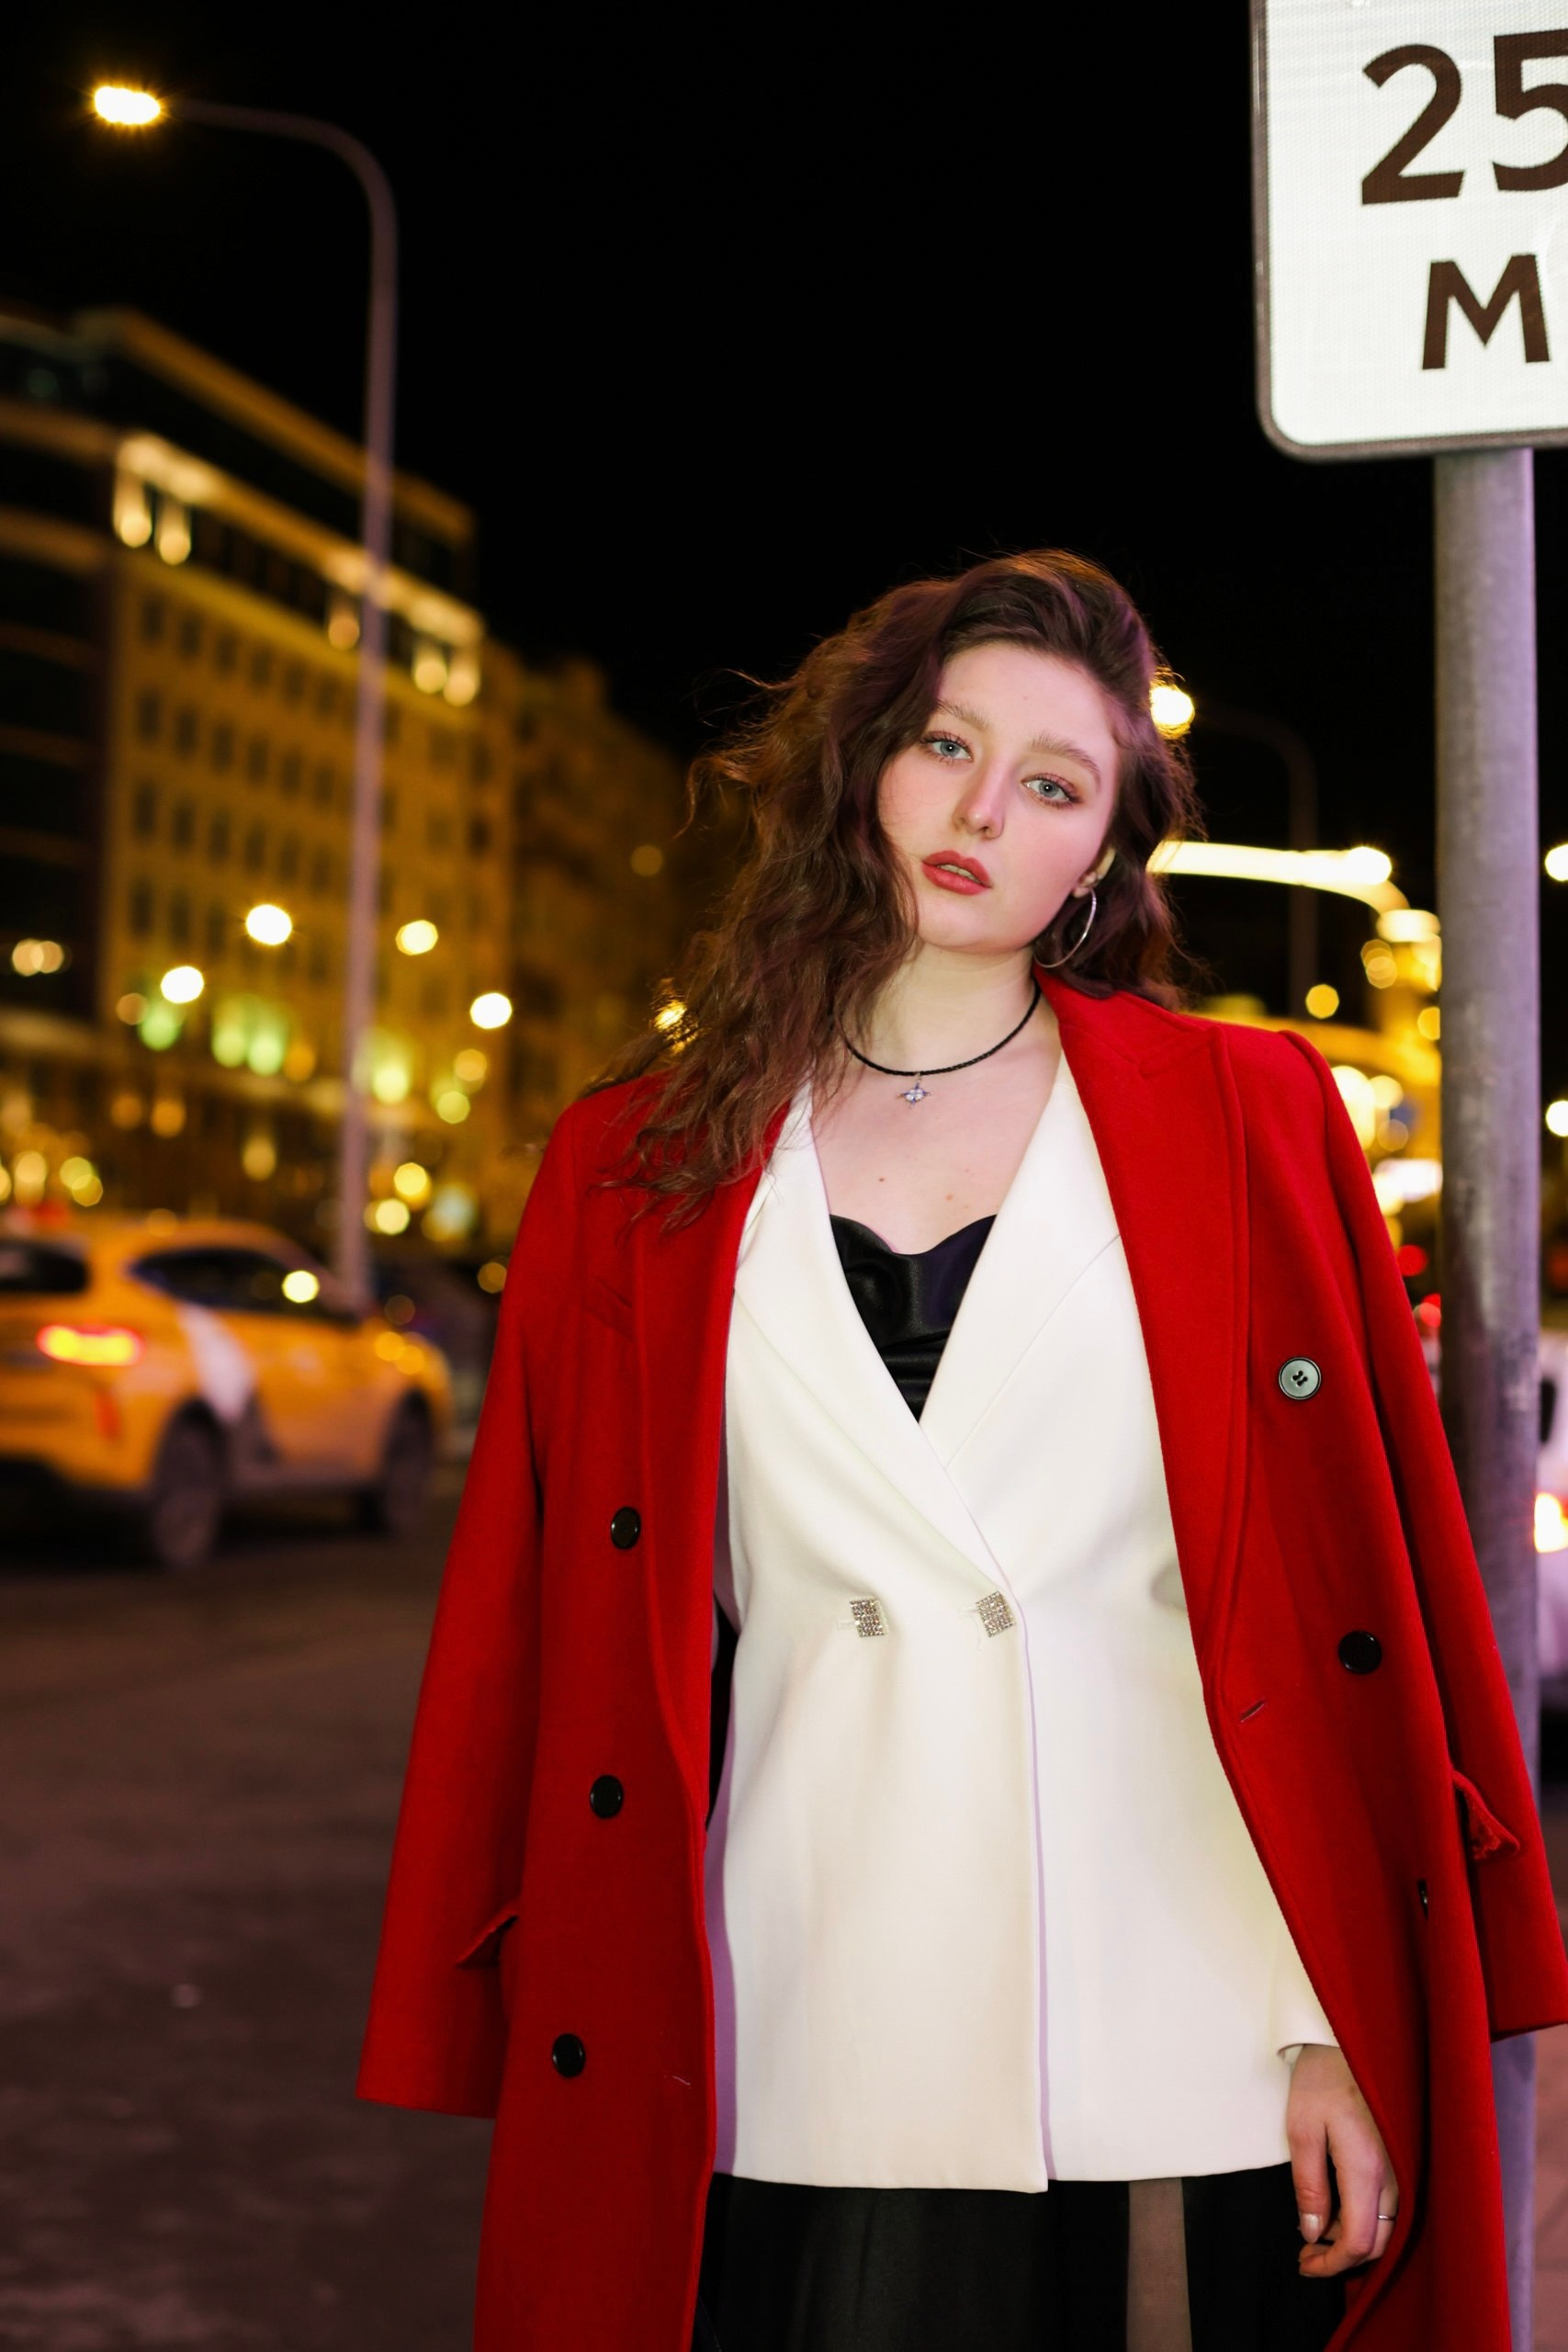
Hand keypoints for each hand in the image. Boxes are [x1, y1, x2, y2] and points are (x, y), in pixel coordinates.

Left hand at [1286, 2043, 1398, 2277]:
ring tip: (1316, 2231)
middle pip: (1378, 2241)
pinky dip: (1366, 2218)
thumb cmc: (1322, 2079)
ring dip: (1353, 2238)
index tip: (1306, 2264)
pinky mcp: (1401, 2159)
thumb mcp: (1302, 2130)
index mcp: (1366, 2168)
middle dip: (1342, 2257)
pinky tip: (1338, 2210)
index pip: (1360, 2240)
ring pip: (1386, 2225)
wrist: (1351, 2041)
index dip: (1332, 2263)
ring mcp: (1402, 2168)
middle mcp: (1393, 2174)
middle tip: (1306, 2254)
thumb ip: (1309, 2186)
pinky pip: (1390, 2206)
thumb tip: (1313, 2234)